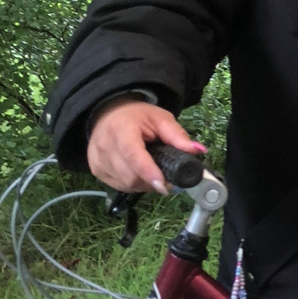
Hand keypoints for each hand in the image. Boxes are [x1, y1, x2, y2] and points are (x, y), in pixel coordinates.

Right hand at [86, 98, 204, 193]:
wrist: (108, 113)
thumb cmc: (137, 117)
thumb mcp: (161, 119)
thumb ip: (178, 135)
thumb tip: (199, 150)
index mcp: (121, 129)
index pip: (132, 155)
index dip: (148, 172)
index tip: (163, 185)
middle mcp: (104, 146)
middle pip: (130, 175)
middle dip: (153, 180)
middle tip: (167, 175)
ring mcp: (97, 160)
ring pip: (126, 184)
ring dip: (145, 184)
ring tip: (153, 171)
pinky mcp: (96, 170)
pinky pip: (120, 185)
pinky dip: (134, 184)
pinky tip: (139, 173)